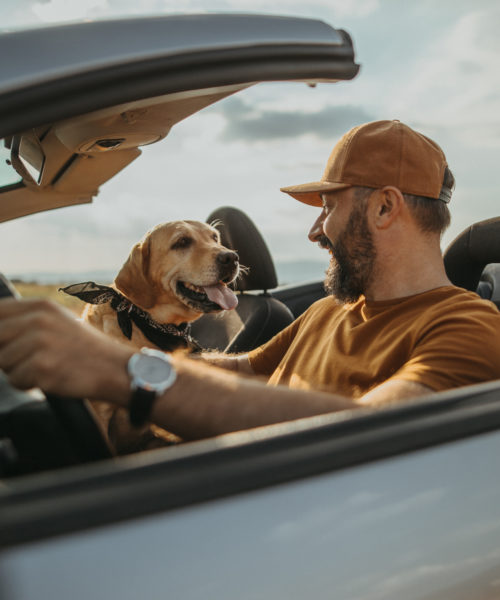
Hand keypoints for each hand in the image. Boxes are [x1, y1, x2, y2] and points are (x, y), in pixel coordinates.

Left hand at [0, 298, 131, 401]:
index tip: (6, 341)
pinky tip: (50, 378)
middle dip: (6, 353)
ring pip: (2, 361)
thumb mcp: (58, 321)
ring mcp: (40, 343)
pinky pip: (14, 380)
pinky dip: (28, 384)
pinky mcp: (42, 367)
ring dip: (18, 370)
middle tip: (31, 358)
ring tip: (45, 367)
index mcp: (42, 306)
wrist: (114, 369)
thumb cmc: (85, 349)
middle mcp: (39, 320)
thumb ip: (27, 320)